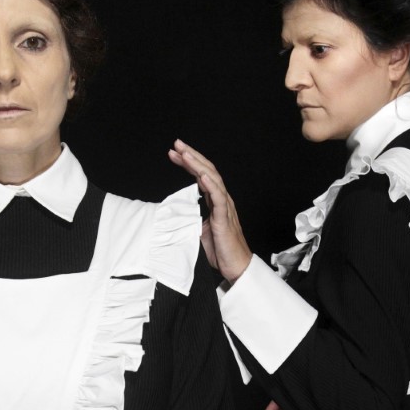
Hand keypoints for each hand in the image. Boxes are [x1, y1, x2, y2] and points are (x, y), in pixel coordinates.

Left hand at [167, 139, 251, 282]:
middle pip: (206, 171)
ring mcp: (225, 207)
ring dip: (197, 164)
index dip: (188, 164)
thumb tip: (174, 213)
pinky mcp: (225, 218)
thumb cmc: (220, 250)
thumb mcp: (198, 229)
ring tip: (184, 153)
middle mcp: (221, 199)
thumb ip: (190, 217)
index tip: (174, 154)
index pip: (201, 176)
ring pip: (212, 179)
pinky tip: (201, 174)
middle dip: (191, 156)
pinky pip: (218, 197)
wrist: (235, 266)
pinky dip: (210, 184)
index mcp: (215, 201)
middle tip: (176, 144)